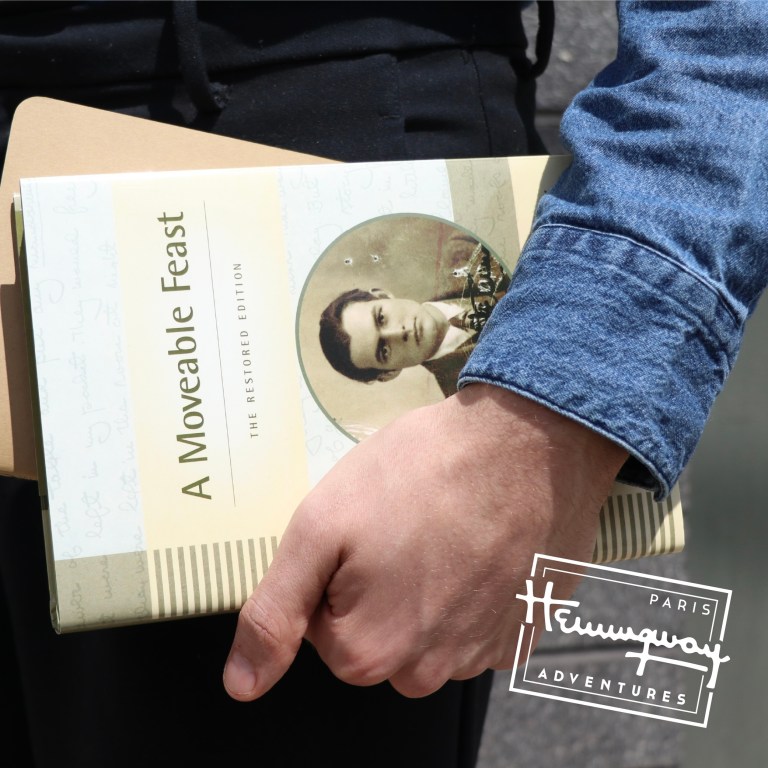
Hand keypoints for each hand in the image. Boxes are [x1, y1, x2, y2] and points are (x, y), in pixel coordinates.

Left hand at [222, 384, 627, 699]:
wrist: (526, 442)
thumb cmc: (425, 473)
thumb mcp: (322, 528)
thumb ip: (274, 612)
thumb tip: (242, 682)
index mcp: (370, 651)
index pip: (320, 629)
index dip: (334, 573)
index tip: (362, 532)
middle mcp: (429, 669)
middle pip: (375, 636)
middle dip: (377, 586)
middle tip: (400, 526)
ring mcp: (483, 652)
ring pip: (425, 632)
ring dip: (426, 587)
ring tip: (441, 529)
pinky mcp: (522, 627)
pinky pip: (475, 623)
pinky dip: (470, 591)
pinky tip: (477, 545)